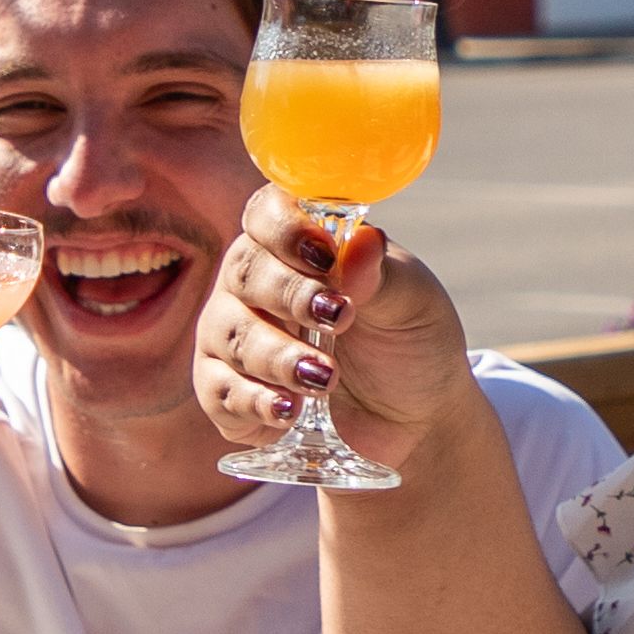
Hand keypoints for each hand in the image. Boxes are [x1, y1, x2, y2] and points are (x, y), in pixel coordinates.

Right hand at [194, 187, 472, 476]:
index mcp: (297, 244)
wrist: (415, 417)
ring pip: (230, 336)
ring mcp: (234, 338)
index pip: (266, 215)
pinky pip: (218, 394)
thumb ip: (381, 274)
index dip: (285, 231)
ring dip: (278, 358)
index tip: (325, 258)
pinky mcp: (229, 394)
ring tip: (326, 378)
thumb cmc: (409, 342)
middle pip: (243, 274)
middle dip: (289, 297)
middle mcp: (255, 284)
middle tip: (338, 319)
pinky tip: (288, 411)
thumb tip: (362, 244)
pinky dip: (253, 403)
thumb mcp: (411, 303)